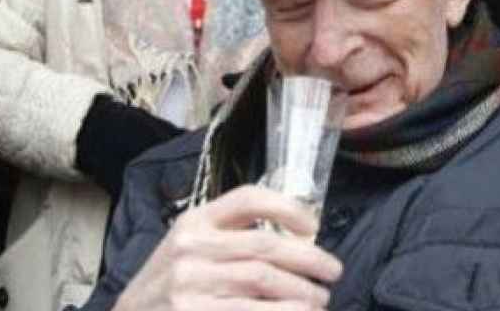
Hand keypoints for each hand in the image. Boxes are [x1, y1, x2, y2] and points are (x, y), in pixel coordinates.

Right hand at [113, 184, 342, 310]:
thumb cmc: (167, 285)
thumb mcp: (187, 247)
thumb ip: (230, 237)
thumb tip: (296, 239)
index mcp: (194, 221)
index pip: (248, 199)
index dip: (288, 208)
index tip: (313, 226)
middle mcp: (191, 248)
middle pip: (265, 245)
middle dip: (309, 259)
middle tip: (332, 271)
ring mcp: (190, 284)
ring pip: (263, 280)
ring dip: (301, 292)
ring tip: (319, 300)